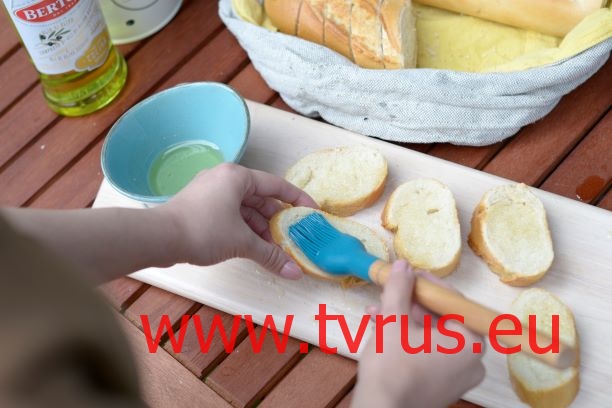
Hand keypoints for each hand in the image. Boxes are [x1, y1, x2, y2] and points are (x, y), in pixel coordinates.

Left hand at [158, 163, 316, 278]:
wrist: (158, 238)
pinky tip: (253, 246)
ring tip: (274, 248)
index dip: (297, 199)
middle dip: (276, 220)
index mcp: (237, 176)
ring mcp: (210, 191)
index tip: (311, 212)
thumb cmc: (203, 230)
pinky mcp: (200, 205)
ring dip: (260, 228)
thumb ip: (271, 255)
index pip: (276, 185)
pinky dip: (243, 228)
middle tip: (292, 237)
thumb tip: (295, 273)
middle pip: (260, 198)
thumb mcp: (242, 242)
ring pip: (244, 208)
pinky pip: (230, 214)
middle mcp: (225, 178)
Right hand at [352, 260, 484, 407]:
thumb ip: (400, 289)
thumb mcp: (393, 319)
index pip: (453, 301)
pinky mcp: (442, 389)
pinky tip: (382, 332)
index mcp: (470, 342)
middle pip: (443, 320)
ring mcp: (458, 378)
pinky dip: (409, 341)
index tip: (409, 275)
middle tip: (390, 294)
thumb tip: (403, 264)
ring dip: (404, 321)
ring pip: (431, 337)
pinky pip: (429, 355)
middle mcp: (472, 361)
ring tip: (376, 313)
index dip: (429, 285)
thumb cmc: (392, 363)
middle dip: (411, 305)